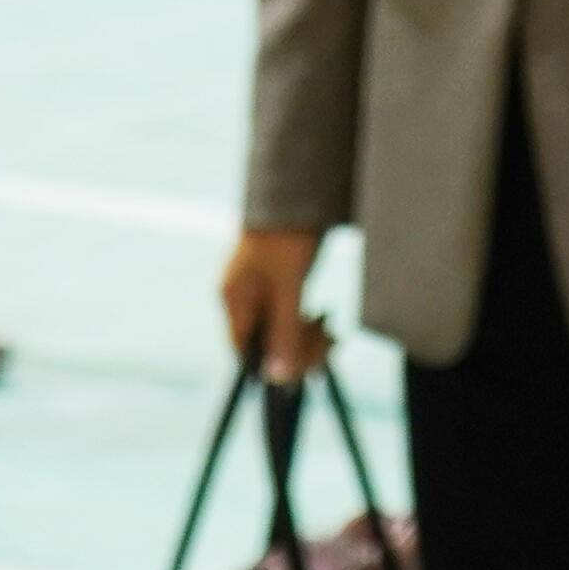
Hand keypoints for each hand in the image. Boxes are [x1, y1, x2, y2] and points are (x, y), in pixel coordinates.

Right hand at [218, 227, 328, 380]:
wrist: (298, 191)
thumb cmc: (288, 235)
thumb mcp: (290, 287)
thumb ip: (285, 333)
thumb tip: (279, 378)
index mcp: (235, 300)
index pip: (245, 353)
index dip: (275, 366)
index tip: (309, 367)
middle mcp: (242, 300)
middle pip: (266, 345)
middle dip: (299, 350)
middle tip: (331, 343)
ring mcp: (258, 293)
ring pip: (281, 333)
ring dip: (307, 339)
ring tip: (333, 333)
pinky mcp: (276, 287)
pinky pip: (289, 318)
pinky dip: (307, 325)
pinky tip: (326, 322)